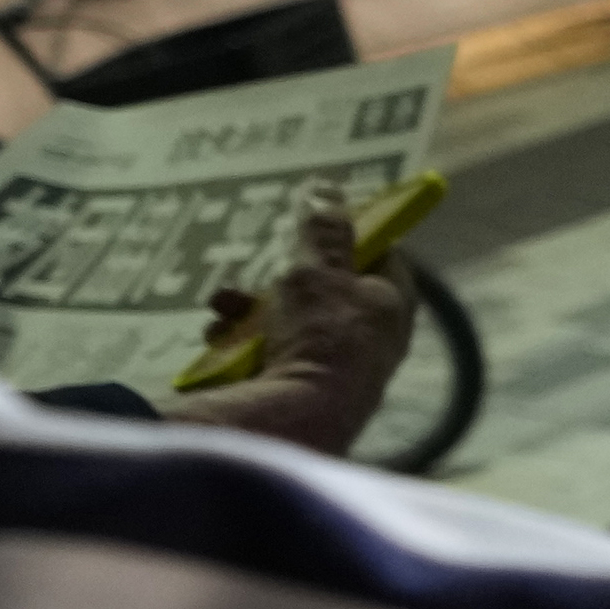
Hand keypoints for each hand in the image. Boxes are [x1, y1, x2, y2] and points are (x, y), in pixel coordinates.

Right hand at [166, 200, 419, 457]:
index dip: (349, 235)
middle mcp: (371, 341)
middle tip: (260, 273)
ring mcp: (334, 370)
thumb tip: (327, 188)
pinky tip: (217, 337)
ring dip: (249, 311)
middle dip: (280, 279)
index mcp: (391, 306)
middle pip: (325, 292)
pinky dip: (240, 342)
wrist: (294, 420)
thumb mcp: (318, 271)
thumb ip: (322, 231)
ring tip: (223, 306)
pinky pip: (267, 355)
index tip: (315, 223)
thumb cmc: (320, 338)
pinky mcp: (298, 393)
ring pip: (288, 323)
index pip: (381, 256)